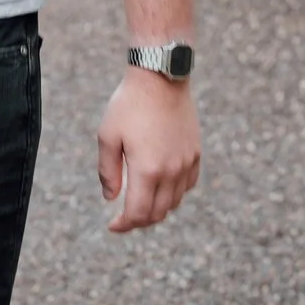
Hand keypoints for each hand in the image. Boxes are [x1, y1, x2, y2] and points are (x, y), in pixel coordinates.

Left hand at [97, 68, 199, 232]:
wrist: (160, 78)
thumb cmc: (129, 105)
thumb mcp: (108, 136)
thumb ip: (108, 171)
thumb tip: (111, 198)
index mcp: (148, 170)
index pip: (139, 213)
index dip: (124, 224)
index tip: (112, 225)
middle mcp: (171, 171)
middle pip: (158, 213)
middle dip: (139, 221)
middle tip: (124, 218)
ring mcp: (186, 163)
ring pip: (174, 202)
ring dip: (157, 209)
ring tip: (140, 202)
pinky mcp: (195, 154)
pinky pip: (187, 185)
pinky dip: (174, 194)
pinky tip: (161, 187)